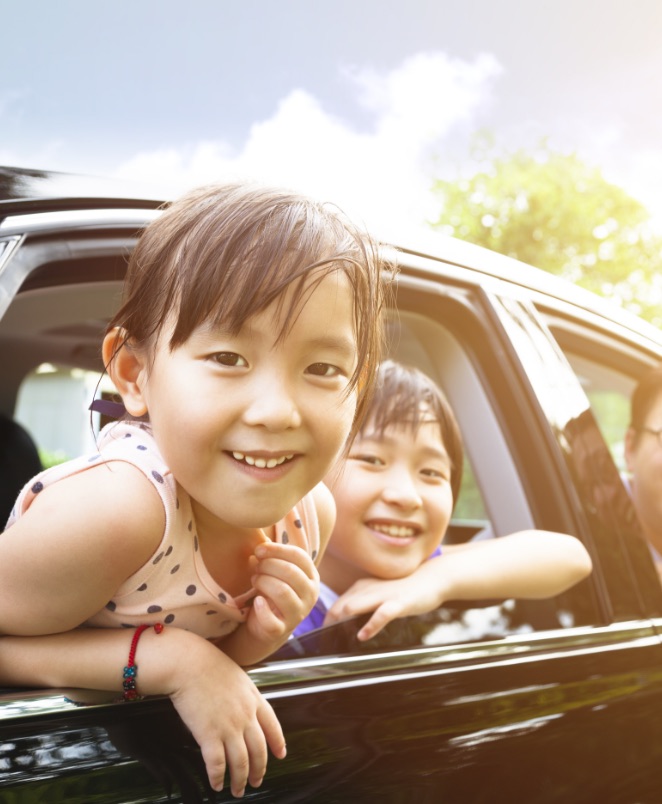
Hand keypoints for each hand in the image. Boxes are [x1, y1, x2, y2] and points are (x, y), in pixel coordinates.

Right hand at [163, 630, 285, 796]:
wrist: (188, 663)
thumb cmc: (207, 664)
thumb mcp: (237, 675)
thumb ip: (244, 693)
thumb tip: (244, 705)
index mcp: (254, 698)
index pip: (273, 726)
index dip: (278, 743)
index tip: (280, 754)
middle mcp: (245, 715)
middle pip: (259, 750)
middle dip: (259, 770)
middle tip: (256, 781)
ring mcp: (229, 726)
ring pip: (241, 762)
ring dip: (240, 780)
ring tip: (237, 790)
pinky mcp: (209, 734)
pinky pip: (217, 764)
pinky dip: (218, 777)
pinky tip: (216, 784)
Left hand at [245, 542, 319, 644]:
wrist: (265, 626)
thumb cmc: (271, 591)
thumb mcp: (276, 572)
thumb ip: (272, 556)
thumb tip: (262, 539)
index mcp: (311, 577)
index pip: (299, 556)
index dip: (277, 549)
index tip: (259, 549)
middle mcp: (310, 596)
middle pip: (290, 572)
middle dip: (268, 565)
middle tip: (256, 567)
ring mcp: (298, 614)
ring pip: (282, 592)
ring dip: (263, 582)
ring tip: (254, 580)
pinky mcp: (282, 630)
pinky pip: (271, 619)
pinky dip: (261, 609)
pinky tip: (256, 601)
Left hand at [324, 572, 442, 640]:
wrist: (431, 578)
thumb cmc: (403, 589)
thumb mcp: (378, 594)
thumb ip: (363, 604)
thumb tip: (346, 621)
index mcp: (361, 587)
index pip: (336, 605)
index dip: (327, 622)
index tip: (323, 639)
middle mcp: (368, 589)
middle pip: (339, 607)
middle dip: (330, 625)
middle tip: (326, 645)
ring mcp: (383, 595)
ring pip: (354, 606)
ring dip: (343, 623)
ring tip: (337, 641)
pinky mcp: (399, 602)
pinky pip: (381, 614)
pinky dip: (370, 625)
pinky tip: (363, 636)